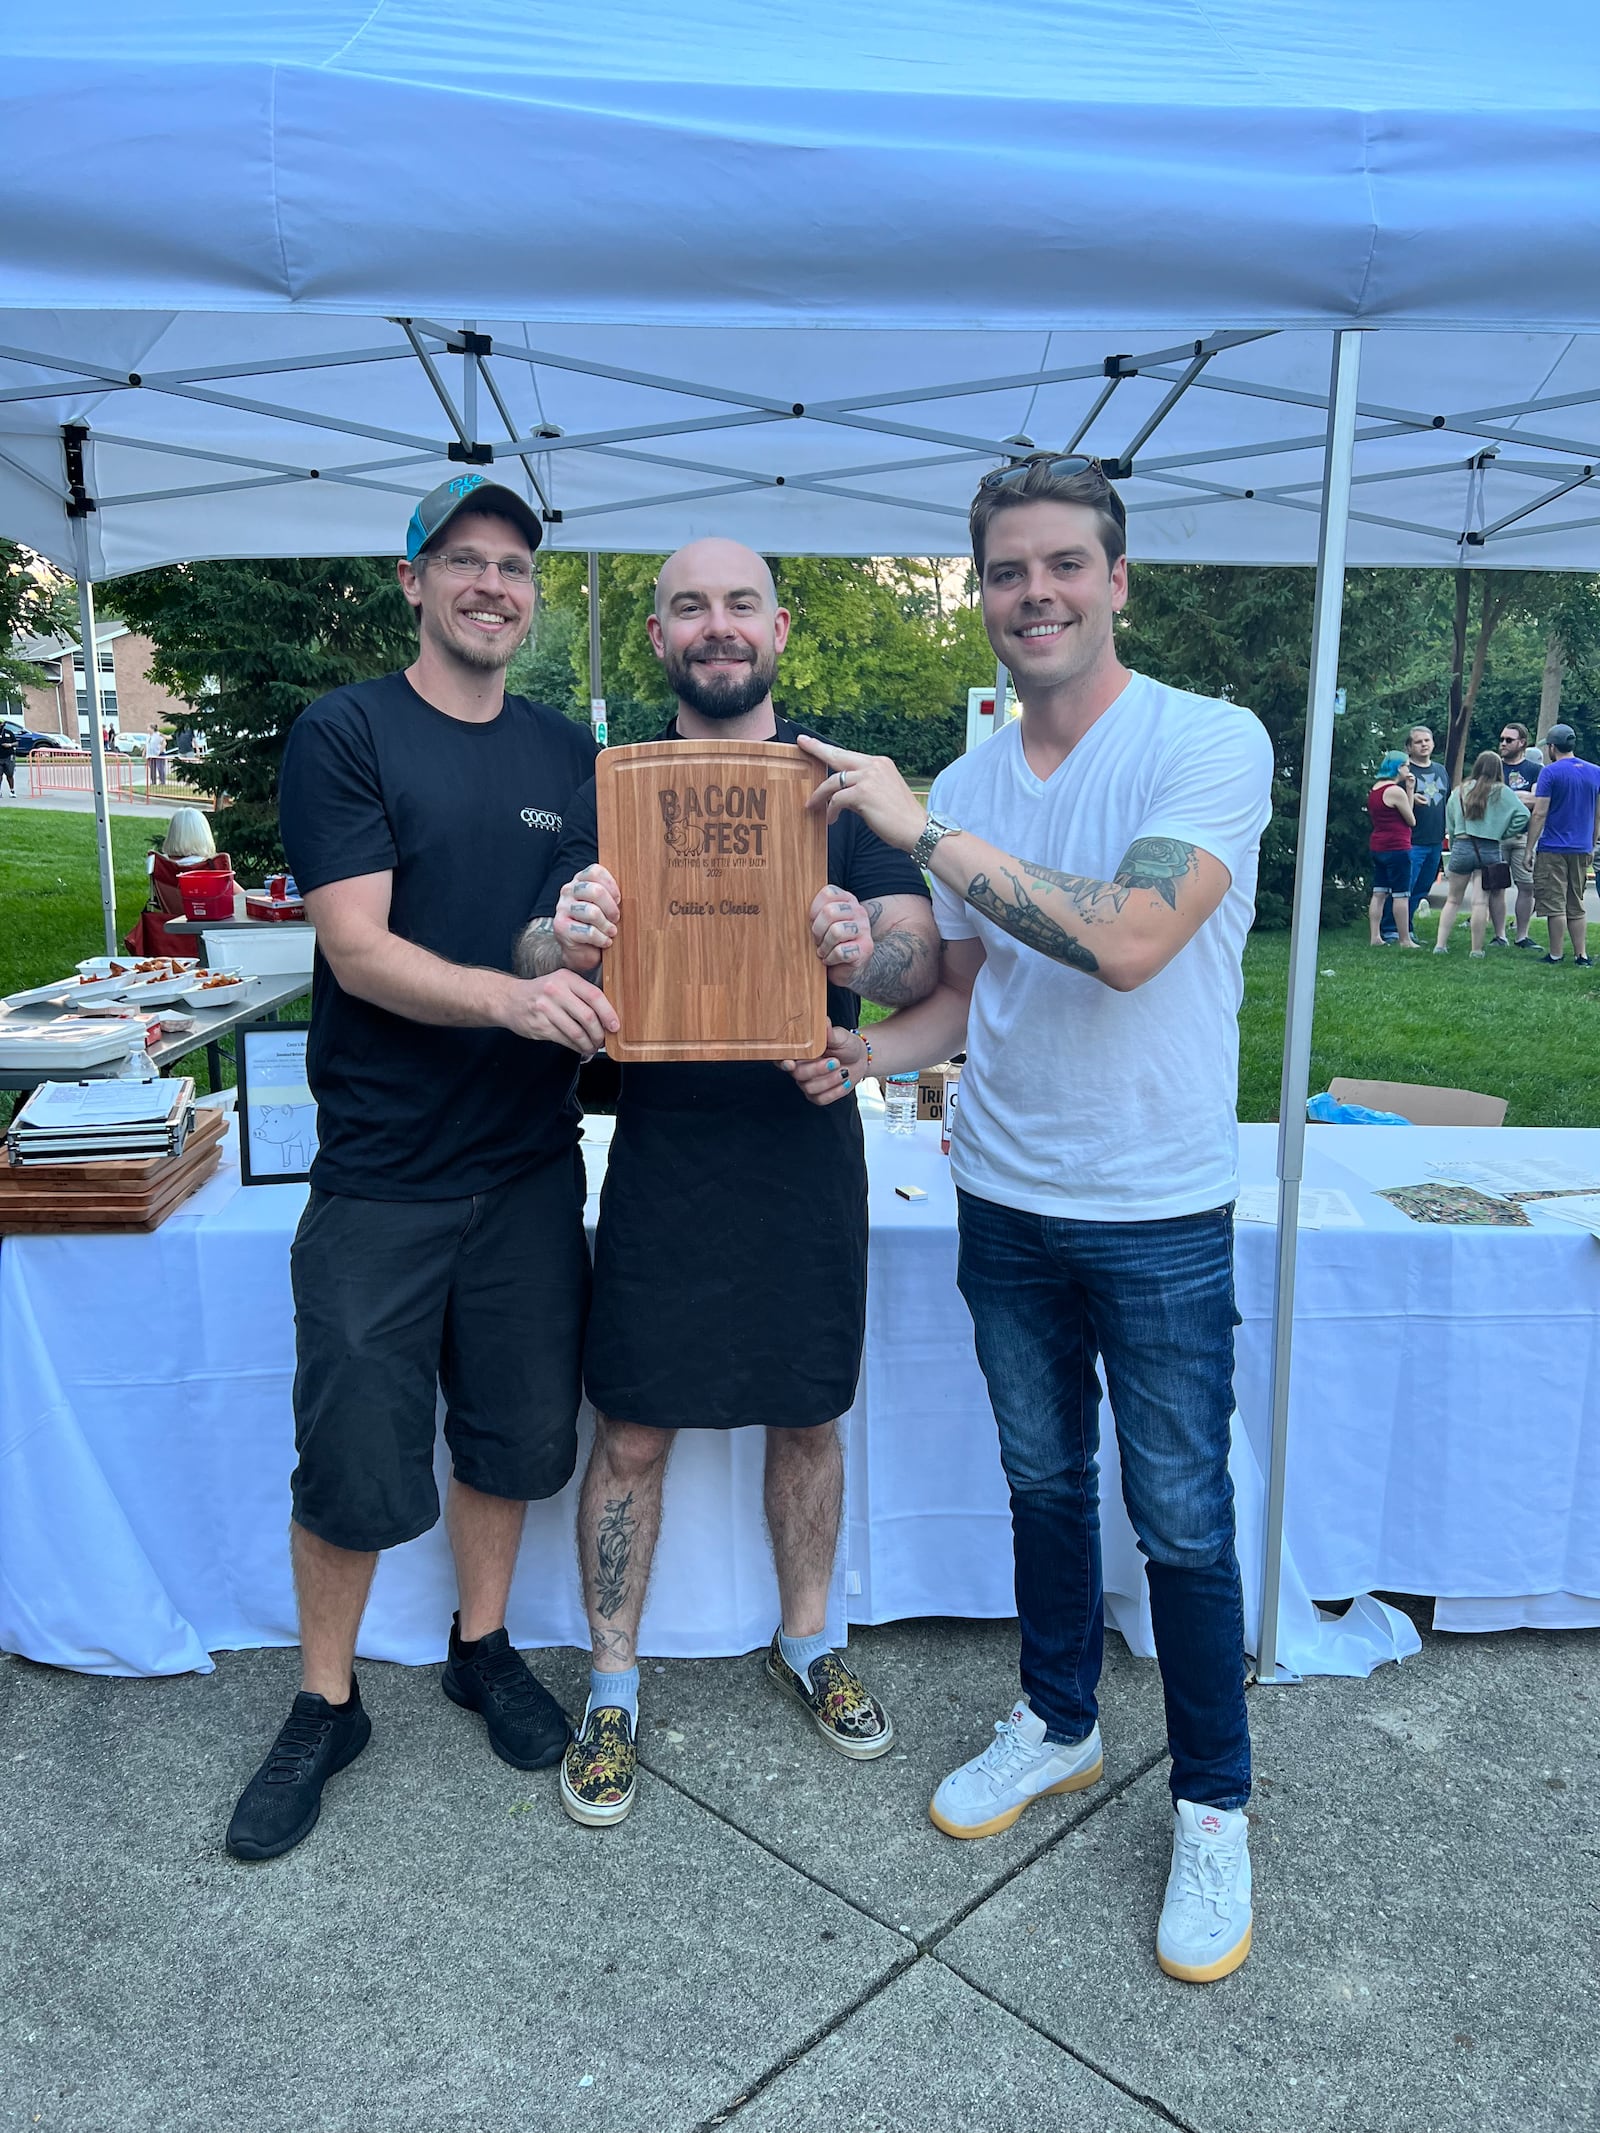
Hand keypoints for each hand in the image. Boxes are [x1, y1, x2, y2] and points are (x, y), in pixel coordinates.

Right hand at [498, 968, 618, 1054]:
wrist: (510, 999)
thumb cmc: (542, 992)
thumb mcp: (562, 982)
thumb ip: (582, 993)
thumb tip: (609, 1015)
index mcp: (566, 978)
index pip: (594, 995)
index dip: (608, 1013)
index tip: (615, 1026)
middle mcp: (555, 991)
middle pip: (587, 1016)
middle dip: (599, 1033)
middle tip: (604, 1040)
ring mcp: (545, 1009)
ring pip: (576, 1032)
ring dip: (589, 1043)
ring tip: (593, 1047)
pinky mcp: (539, 1025)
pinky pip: (564, 1040)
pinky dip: (576, 1047)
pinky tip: (580, 1048)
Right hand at [554, 864, 619, 968]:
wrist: (579, 951)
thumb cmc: (597, 925)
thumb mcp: (606, 907)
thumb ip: (612, 895)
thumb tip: (632, 892)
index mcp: (580, 881)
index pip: (595, 871)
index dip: (611, 886)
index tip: (618, 900)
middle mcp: (568, 891)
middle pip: (595, 891)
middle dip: (611, 908)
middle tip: (616, 919)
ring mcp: (562, 908)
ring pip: (592, 912)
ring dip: (607, 925)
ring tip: (611, 932)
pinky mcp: (561, 927)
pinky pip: (588, 932)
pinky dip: (601, 939)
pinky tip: (605, 942)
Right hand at [779, 1024, 869, 1105]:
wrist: (860, 1058)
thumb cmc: (845, 1044)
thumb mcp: (839, 1036)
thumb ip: (828, 1032)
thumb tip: (823, 1020)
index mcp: (800, 1052)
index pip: (782, 1058)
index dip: (783, 1062)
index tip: (790, 1063)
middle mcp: (800, 1068)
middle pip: (798, 1074)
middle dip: (817, 1070)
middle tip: (835, 1061)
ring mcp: (808, 1083)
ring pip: (810, 1088)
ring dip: (830, 1080)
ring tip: (844, 1070)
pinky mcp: (818, 1096)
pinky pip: (821, 1099)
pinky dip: (836, 1091)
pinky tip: (844, 1081)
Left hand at [796, 735, 926, 850]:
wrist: (918, 830)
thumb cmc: (901, 817)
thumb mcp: (882, 793)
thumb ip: (863, 787)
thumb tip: (841, 793)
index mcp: (880, 763)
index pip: (849, 754)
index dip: (830, 749)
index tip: (813, 740)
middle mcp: (874, 765)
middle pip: (838, 756)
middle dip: (817, 749)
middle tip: (801, 742)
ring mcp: (868, 778)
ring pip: (833, 782)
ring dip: (820, 795)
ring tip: (812, 806)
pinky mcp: (863, 793)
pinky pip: (837, 800)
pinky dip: (831, 810)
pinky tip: (831, 819)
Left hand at [810, 884, 874, 971]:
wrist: (848, 967)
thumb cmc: (830, 942)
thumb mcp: (821, 923)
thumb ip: (814, 912)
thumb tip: (793, 909)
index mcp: (847, 900)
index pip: (828, 893)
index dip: (814, 910)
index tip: (812, 923)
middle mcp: (859, 911)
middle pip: (830, 912)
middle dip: (817, 930)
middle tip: (817, 941)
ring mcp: (864, 929)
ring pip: (836, 931)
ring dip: (824, 946)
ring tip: (823, 951)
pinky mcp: (866, 948)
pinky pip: (841, 951)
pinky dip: (831, 958)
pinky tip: (831, 959)